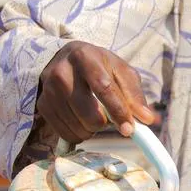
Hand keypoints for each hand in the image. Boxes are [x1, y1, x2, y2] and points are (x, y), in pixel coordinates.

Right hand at [37, 41, 156, 142]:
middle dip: (105, 123)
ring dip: (93, 129)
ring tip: (95, 116)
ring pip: (78, 127)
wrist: (63, 59)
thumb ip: (135, 94)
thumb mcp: (120, 71)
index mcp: (86, 57)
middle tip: (110, 118)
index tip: (129, 129)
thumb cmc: (99, 66)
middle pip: (90, 113)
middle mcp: (62, 72)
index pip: (103, 88)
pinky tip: (82, 121)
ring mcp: (49, 89)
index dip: (118, 111)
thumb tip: (148, 120)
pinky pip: (65, 133)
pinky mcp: (42, 105)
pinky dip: (79, 134)